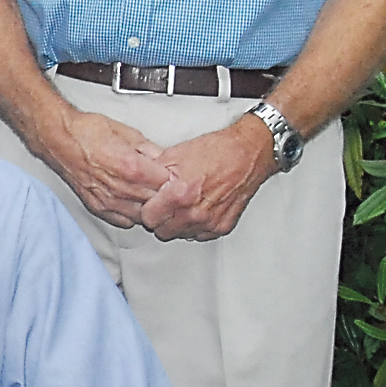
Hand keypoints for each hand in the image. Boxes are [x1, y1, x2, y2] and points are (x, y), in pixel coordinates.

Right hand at [30, 107, 171, 228]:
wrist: (58, 139)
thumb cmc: (86, 132)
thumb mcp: (125, 132)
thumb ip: (149, 149)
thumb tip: (164, 158)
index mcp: (130, 166)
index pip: (167, 183)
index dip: (173, 178)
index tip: (174, 174)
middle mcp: (119, 187)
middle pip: (156, 201)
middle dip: (163, 193)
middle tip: (164, 184)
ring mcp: (108, 200)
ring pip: (142, 215)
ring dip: (148, 206)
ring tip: (148, 193)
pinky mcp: (97, 206)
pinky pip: (123, 220)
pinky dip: (131, 214)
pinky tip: (132, 202)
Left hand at [139, 116, 278, 242]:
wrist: (247, 153)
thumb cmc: (215, 151)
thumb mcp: (174, 155)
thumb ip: (152, 175)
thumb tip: (138, 185)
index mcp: (180, 195)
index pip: (148, 218)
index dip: (147, 208)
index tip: (151, 202)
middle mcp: (195, 213)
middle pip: (162, 231)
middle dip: (160, 218)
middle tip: (165, 204)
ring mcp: (210, 222)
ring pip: (180, 235)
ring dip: (177, 223)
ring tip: (182, 204)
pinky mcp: (222, 226)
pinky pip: (199, 235)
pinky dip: (195, 225)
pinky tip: (197, 208)